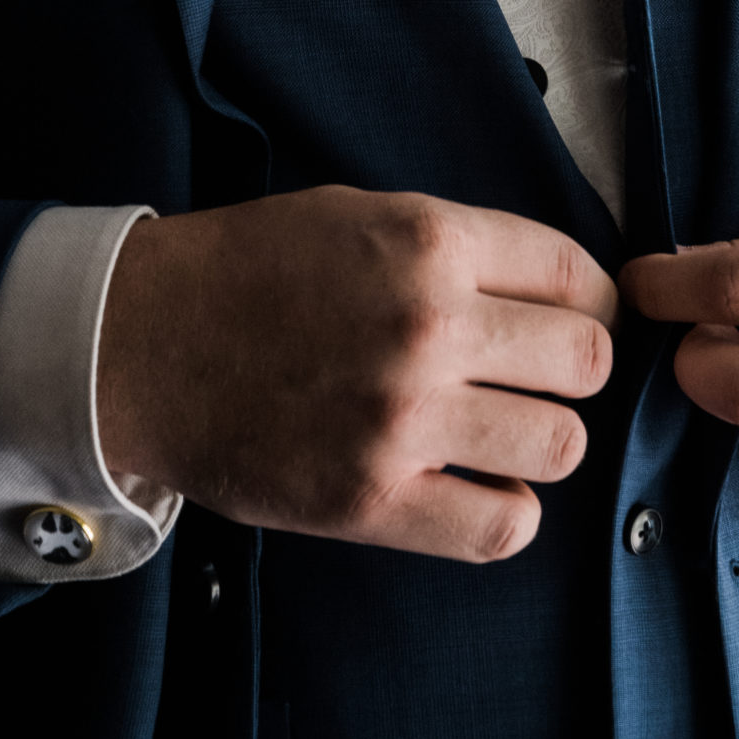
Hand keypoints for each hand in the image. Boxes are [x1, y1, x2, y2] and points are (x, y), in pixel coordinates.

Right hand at [97, 185, 617, 562]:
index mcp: (429, 242)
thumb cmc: (257, 268)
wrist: (148, 342)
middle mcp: (428, 327)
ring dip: (543, 437)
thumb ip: (461, 245)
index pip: (576, 275)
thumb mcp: (365, 212)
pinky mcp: (372, 502)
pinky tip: (476, 482)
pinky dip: (506, 509)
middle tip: (537, 373)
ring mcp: (403, 420)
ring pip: (561, 444)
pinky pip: (503, 526)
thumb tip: (557, 285)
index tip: (575, 314)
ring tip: (502, 427)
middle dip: (574, 366)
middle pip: (588, 360)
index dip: (590, 298)